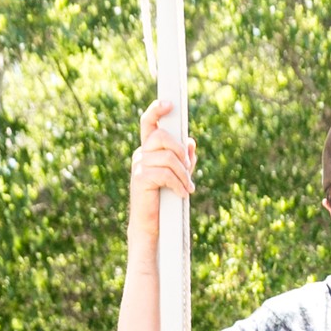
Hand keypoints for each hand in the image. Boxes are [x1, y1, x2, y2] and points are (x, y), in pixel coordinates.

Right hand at [130, 98, 195, 241]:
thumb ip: (184, 160)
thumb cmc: (164, 201)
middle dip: (179, 150)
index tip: (170, 104)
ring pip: (168, 157)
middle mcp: (141, 154)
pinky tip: (183, 194)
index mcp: (148, 150)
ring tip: (188, 188)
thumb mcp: (178, 177)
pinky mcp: (141, 179)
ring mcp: (139, 165)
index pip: (148, 122)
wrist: (151, 226)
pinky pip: (166, 174)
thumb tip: (191, 142)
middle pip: (162, 136)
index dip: (156, 110)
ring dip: (183, 174)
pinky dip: (178, 184)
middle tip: (188, 167)